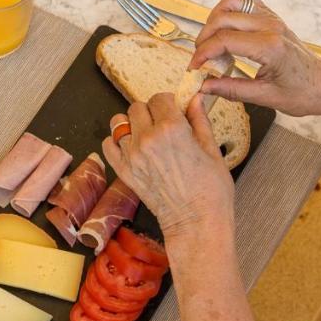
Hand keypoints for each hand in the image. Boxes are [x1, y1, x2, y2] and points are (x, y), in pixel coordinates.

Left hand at [102, 94, 233, 242]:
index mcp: (172, 129)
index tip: (174, 110)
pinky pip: (107, 145)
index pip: (160, 98)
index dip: (169, 102)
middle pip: (137, 107)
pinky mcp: (123, 171)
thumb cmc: (211, 191)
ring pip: (118, 123)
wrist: (196, 223)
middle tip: (162, 124)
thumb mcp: (212, 150)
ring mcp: (131, 155)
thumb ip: (199, 120)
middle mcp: (147, 139)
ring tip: (146, 136)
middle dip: (150, 111)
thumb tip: (195, 98)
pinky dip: (116, 143)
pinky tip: (132, 148)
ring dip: (131, 125)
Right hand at [190, 0, 320, 116]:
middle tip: (200, 58)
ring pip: (231, 2)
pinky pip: (245, 0)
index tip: (194, 68)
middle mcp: (270, 27)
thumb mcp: (266, 98)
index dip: (202, 54)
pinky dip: (229, 9)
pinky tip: (226, 29)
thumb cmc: (302, 93)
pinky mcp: (272, 17)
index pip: (223, 40)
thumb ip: (232, 90)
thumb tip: (204, 86)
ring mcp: (271, 18)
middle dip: (204, 38)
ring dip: (214, 19)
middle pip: (222, 19)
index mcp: (270, 48)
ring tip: (211, 42)